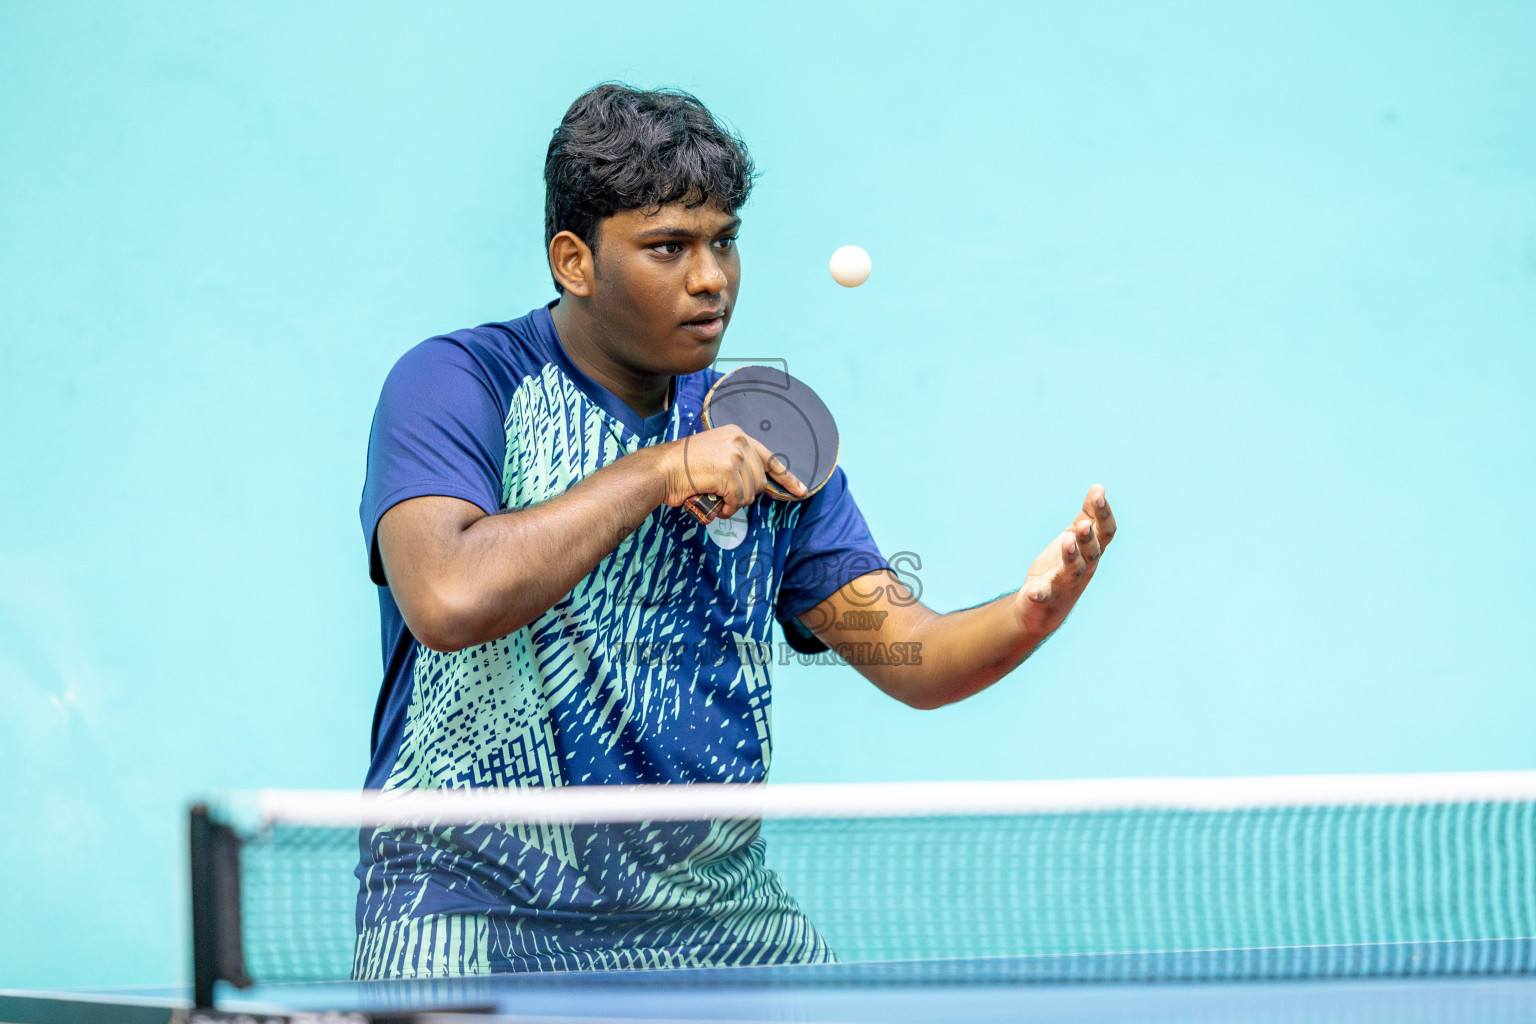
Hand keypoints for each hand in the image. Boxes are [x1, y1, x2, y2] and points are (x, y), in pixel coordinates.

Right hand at [653, 426, 806, 518]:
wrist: (661, 469)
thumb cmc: (682, 468)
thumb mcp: (714, 454)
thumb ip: (736, 463)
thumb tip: (757, 486)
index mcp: (737, 434)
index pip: (770, 457)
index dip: (786, 477)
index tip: (800, 490)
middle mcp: (739, 440)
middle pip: (760, 481)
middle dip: (744, 495)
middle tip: (722, 495)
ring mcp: (735, 455)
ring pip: (751, 493)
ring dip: (733, 502)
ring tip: (714, 496)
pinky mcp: (729, 471)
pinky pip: (738, 500)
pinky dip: (726, 507)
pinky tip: (713, 501)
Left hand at [1014, 485, 1116, 635]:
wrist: (1045, 608)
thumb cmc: (1064, 567)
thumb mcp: (1075, 537)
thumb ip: (1088, 514)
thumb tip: (1099, 488)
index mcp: (1092, 551)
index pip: (1105, 532)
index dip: (1104, 513)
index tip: (1098, 493)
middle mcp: (1084, 568)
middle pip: (1092, 552)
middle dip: (1089, 538)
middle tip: (1084, 524)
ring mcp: (1066, 584)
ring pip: (1073, 571)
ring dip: (1071, 557)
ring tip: (1066, 542)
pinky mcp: (1046, 598)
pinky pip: (1044, 596)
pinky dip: (1039, 593)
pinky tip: (1033, 591)